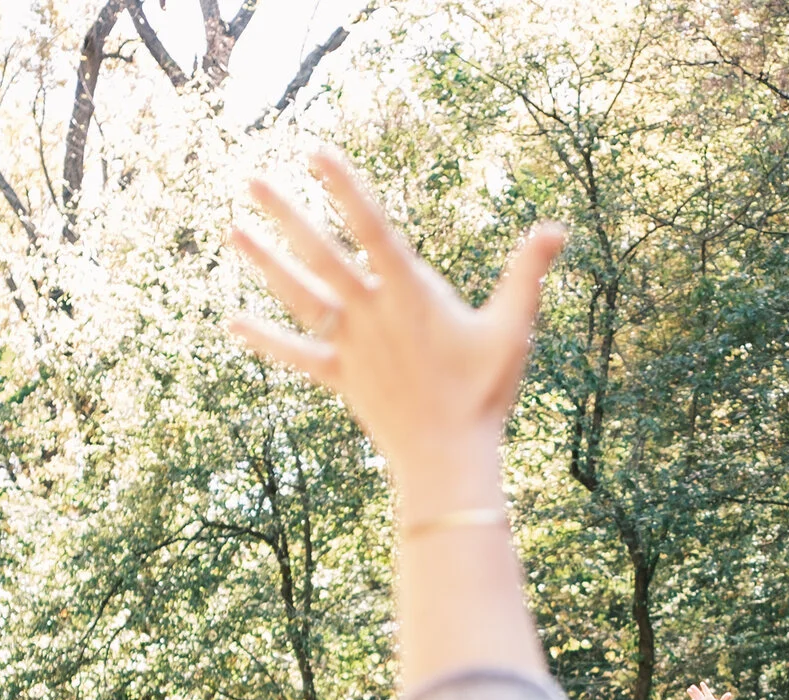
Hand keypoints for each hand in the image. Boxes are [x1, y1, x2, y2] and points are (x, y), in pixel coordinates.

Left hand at [229, 146, 566, 496]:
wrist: (450, 457)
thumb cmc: (486, 392)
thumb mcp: (513, 327)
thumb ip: (527, 273)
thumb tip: (556, 228)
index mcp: (411, 293)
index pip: (373, 228)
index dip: (345, 189)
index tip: (316, 153)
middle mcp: (372, 313)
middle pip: (321, 254)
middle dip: (287, 215)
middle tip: (251, 180)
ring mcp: (350, 345)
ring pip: (300, 296)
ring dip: (265, 262)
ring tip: (232, 230)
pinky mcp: (339, 377)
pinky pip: (296, 354)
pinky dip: (265, 339)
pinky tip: (232, 321)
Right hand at [685, 682, 729, 699]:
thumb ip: (724, 699)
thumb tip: (729, 694)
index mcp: (710, 698)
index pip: (706, 692)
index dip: (704, 688)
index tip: (701, 683)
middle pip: (700, 694)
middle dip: (696, 690)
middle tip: (691, 686)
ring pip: (697, 698)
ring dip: (693, 694)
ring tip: (688, 690)